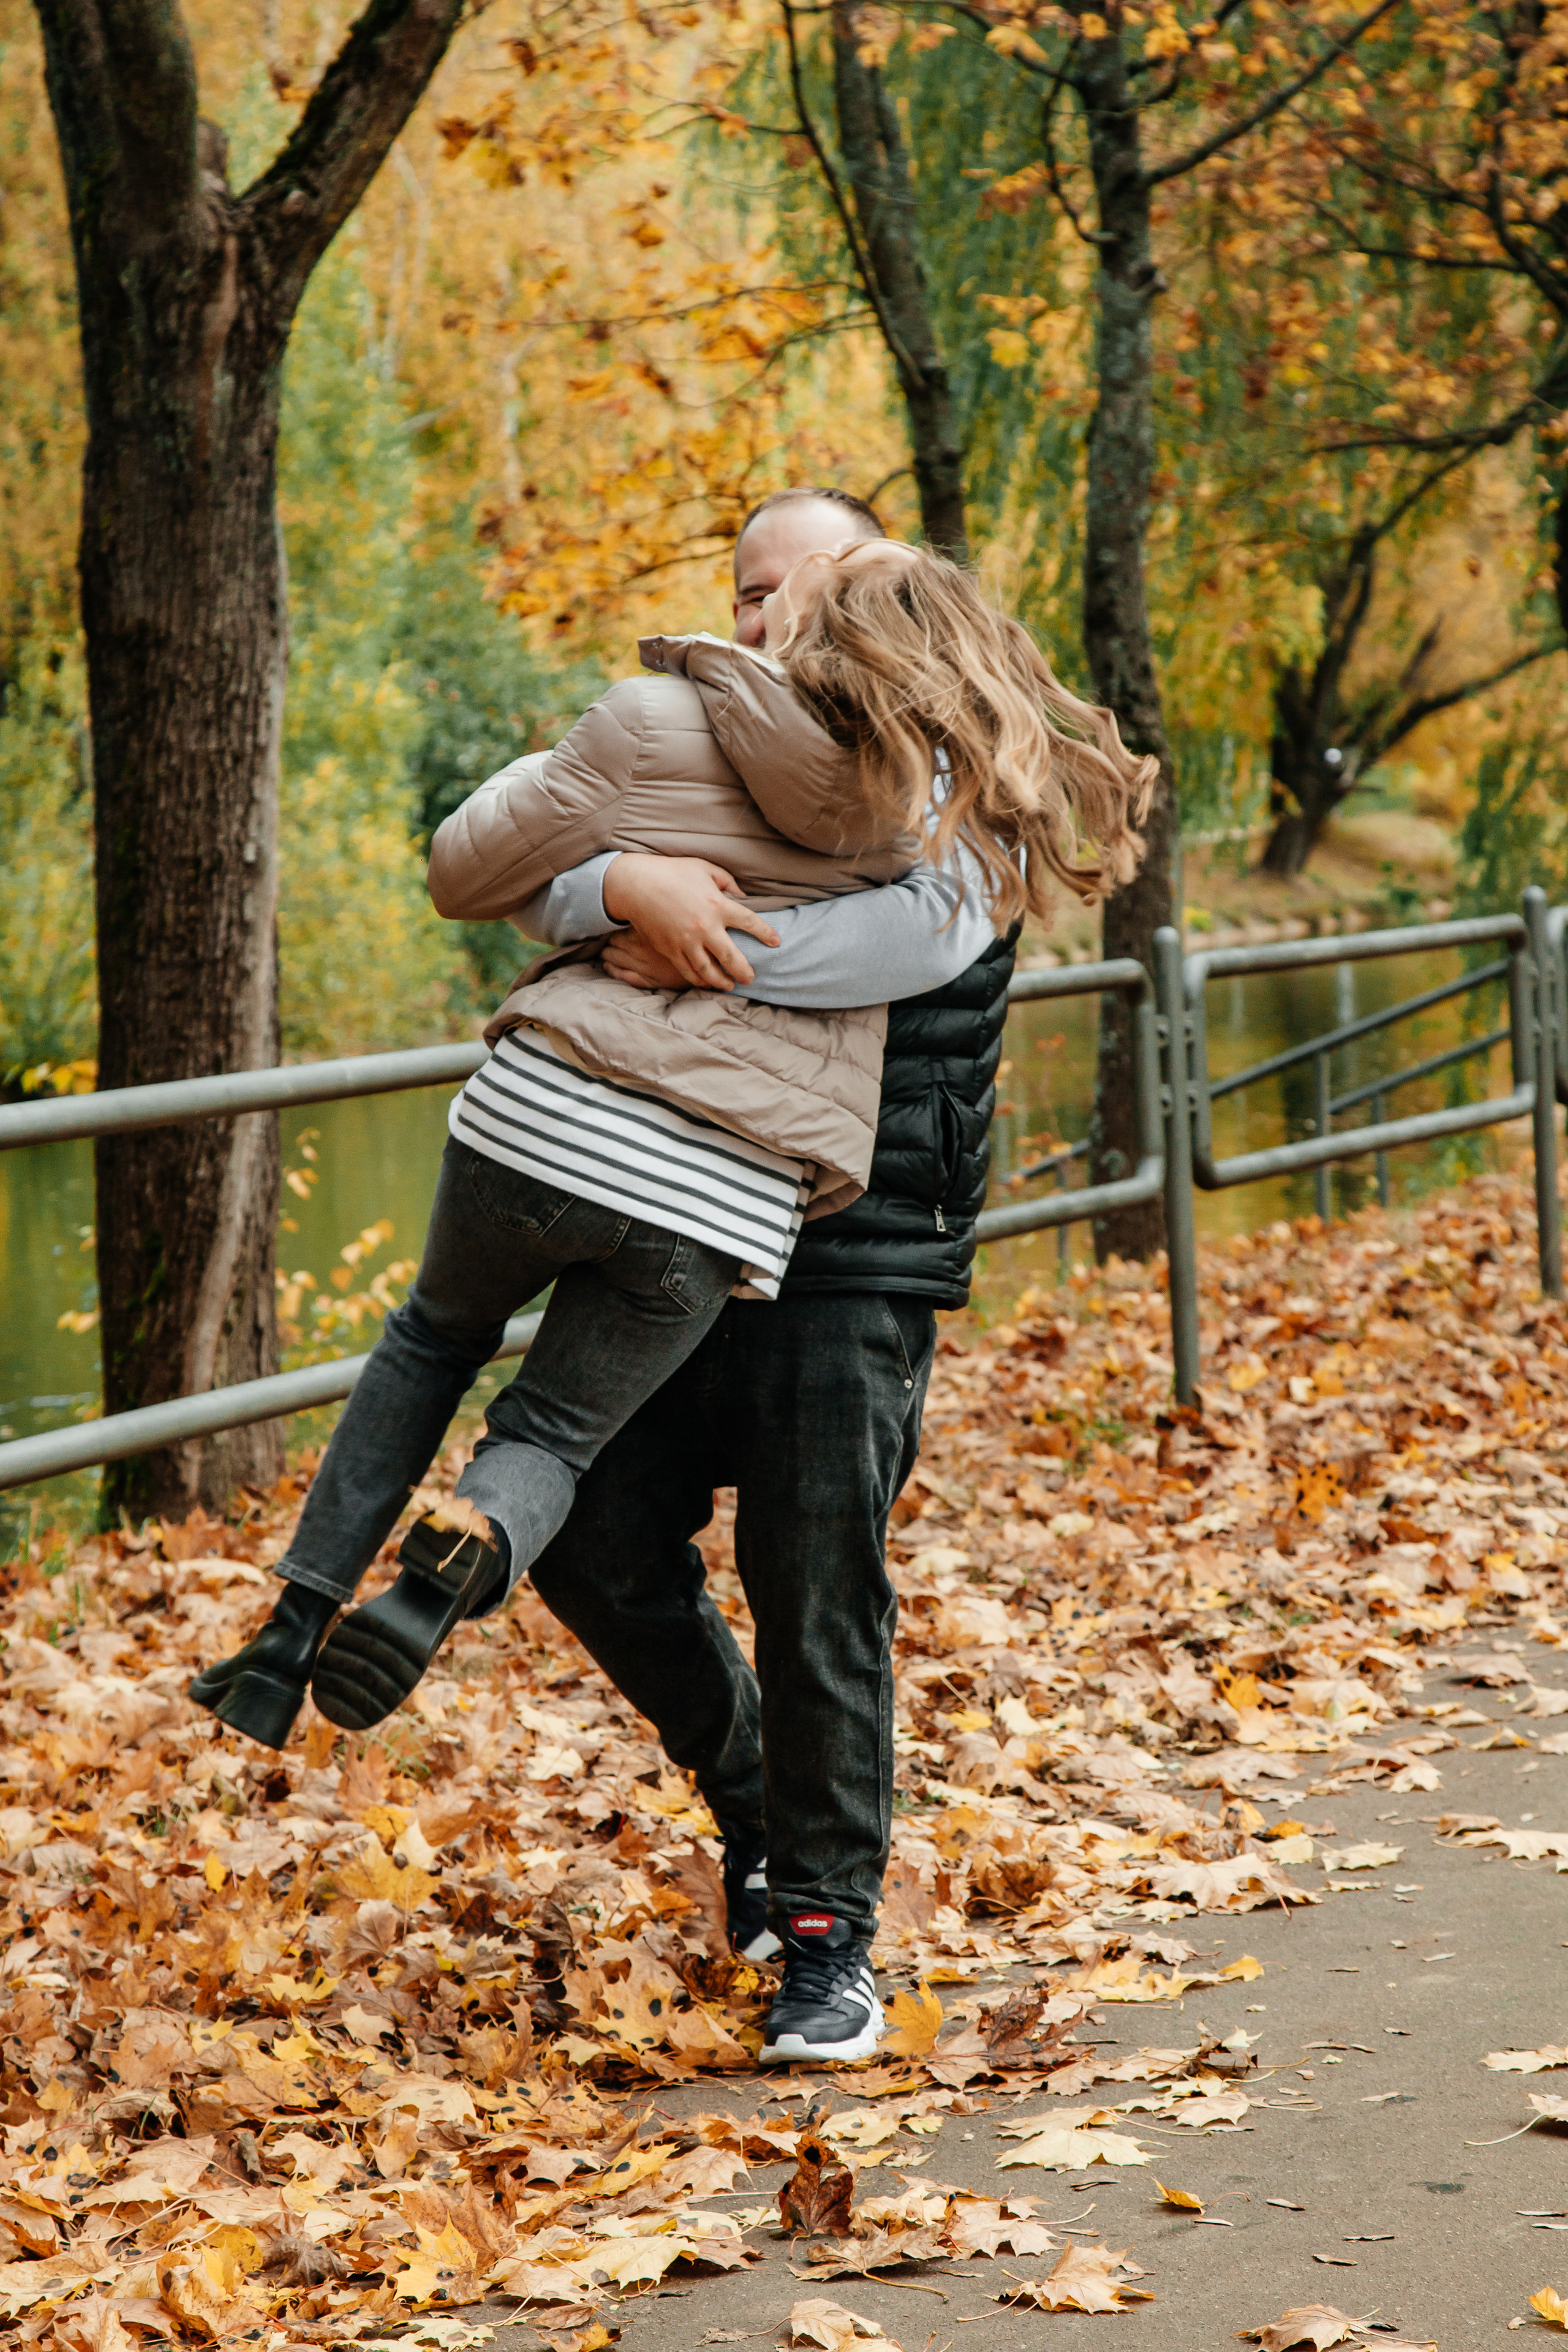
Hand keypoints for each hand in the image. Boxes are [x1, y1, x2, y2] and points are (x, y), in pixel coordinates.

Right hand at [600, 853, 779, 990]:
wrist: (635, 884)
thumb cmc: (672, 872)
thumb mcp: (704, 868)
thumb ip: (728, 882)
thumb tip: (743, 897)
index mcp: (717, 904)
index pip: (751, 922)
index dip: (766, 934)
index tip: (776, 942)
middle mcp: (704, 927)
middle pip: (732, 957)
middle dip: (744, 971)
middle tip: (751, 978)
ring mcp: (686, 941)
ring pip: (709, 971)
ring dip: (722, 982)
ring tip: (730, 985)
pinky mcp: (670, 950)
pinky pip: (688, 971)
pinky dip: (699, 980)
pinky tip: (706, 983)